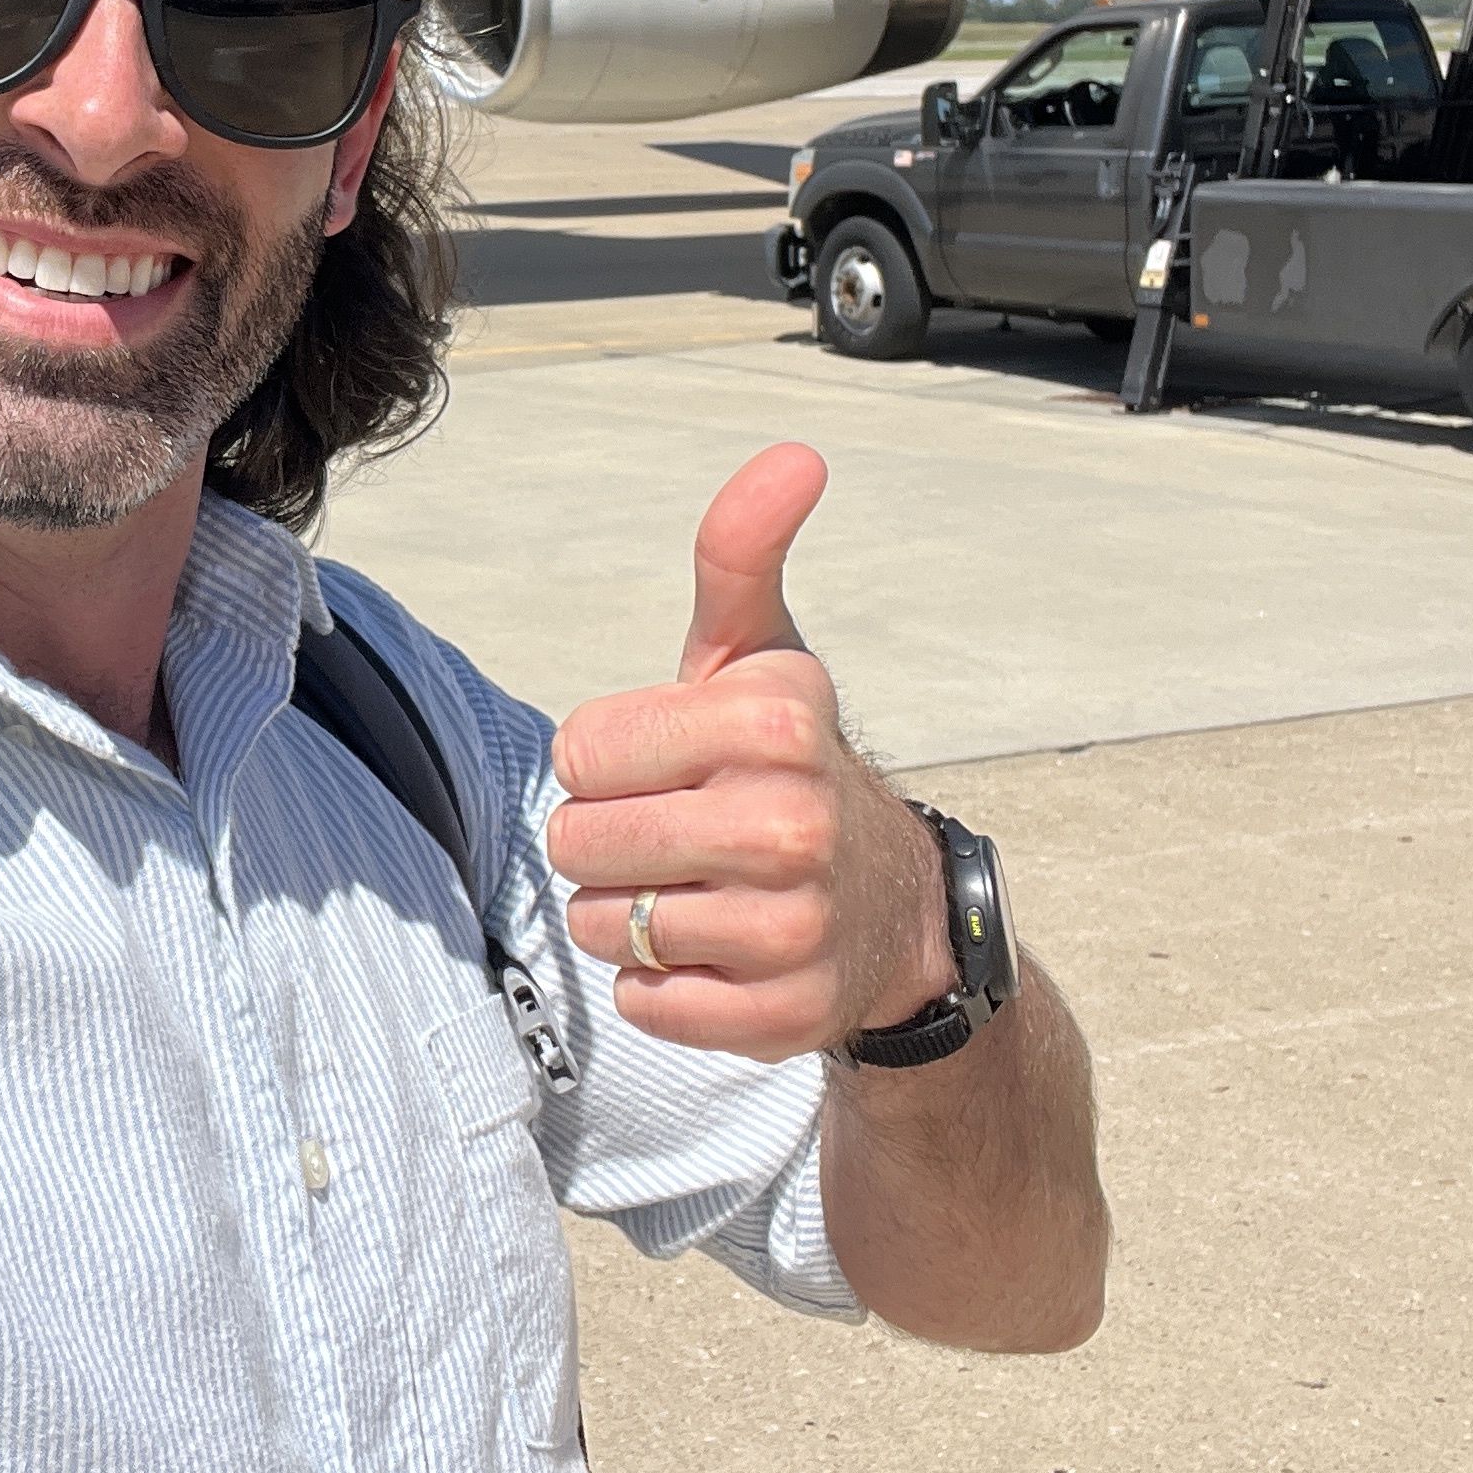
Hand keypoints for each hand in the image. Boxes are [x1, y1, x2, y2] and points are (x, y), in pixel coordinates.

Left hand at [546, 445, 952, 1063]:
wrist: (893, 910)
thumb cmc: (788, 765)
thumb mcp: (762, 654)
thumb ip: (742, 553)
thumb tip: (796, 454)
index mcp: (771, 723)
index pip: (579, 752)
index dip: (610, 762)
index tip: (674, 764)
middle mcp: (788, 824)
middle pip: (580, 842)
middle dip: (610, 841)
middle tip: (681, 833)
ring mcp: (791, 928)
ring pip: (606, 927)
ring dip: (630, 916)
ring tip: (702, 892)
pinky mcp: (781, 1017)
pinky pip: (646, 1005)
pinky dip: (662, 987)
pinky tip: (721, 953)